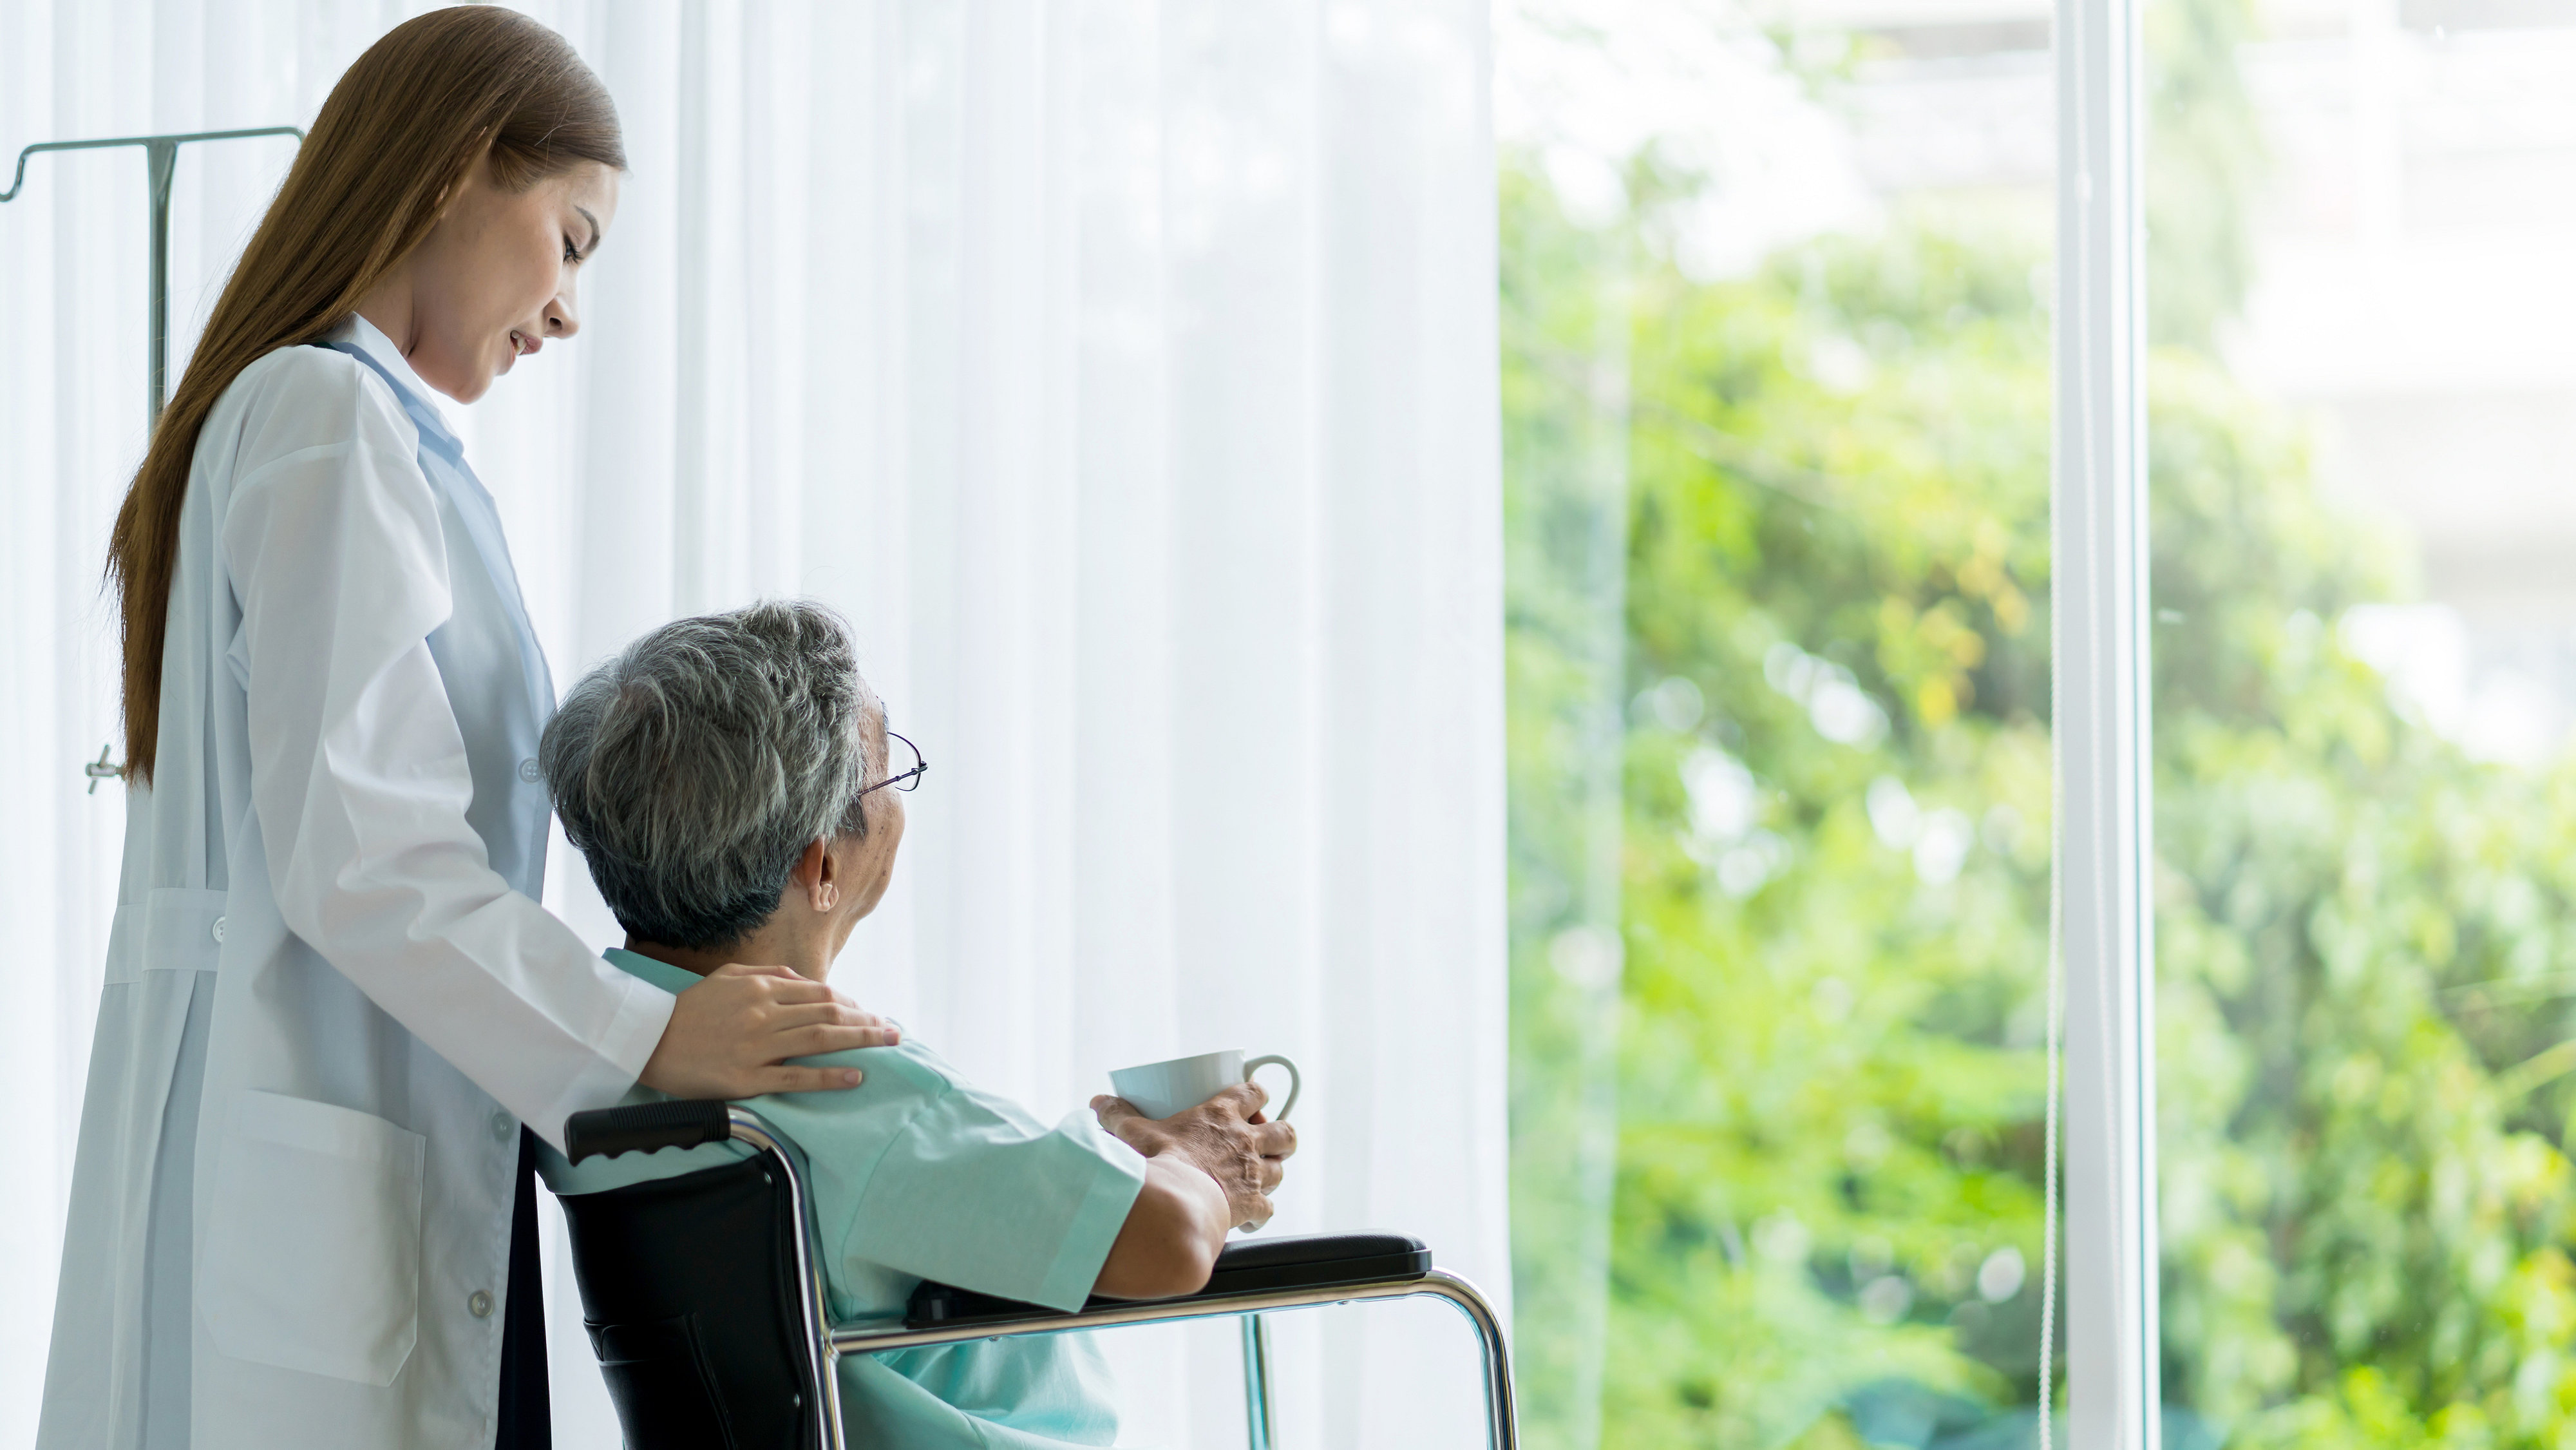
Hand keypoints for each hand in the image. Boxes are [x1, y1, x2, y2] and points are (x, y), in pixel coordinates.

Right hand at [638, 962, 898, 1098]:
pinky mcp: (746, 1078)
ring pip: (820, 1040)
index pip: (820, 994)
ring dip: (860, 1041)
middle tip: (892, 1030)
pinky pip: (796, 1078)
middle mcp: (763, 1014)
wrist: (646, 1040)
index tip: (869, 1013)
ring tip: (887, 1044)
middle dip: (866, 1020)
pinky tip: (855, 1075)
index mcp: (760, 989)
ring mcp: (756, 1047)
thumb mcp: (728, 978)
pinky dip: (829, 1076)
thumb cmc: (690, 1009)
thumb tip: (805, 981)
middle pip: (829, 1014)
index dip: (851, 1003)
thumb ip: (769, 976)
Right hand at [1091, 1082, 1297, 1230]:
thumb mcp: (1134, 1133)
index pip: (1253, 1092)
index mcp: (1220, 1115)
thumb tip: (1098, 1102)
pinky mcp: (1253, 1205)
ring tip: (1258, 1178)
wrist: (1175, 1205)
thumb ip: (1117, 1115)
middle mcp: (1245, 1141)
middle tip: (1266, 1142)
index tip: (1252, 1099)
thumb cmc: (1158, 1163)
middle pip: (1283, 1131)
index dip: (1257, 1093)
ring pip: (1281, 1169)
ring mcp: (1253, 1174)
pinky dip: (1261, 1213)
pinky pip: (1268, 1210)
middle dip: (1280, 1136)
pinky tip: (1248, 1218)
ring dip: (1273, 1173)